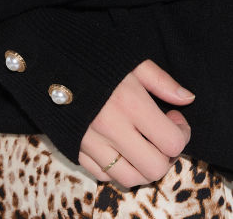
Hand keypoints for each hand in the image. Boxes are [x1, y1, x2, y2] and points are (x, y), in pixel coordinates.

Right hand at [77, 59, 194, 188]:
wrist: (45, 56)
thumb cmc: (93, 54)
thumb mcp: (132, 59)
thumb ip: (162, 81)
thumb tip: (187, 99)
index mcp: (130, 102)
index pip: (172, 142)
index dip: (182, 133)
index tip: (174, 116)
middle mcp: (111, 128)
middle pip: (155, 168)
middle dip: (167, 155)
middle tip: (163, 134)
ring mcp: (91, 143)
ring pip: (130, 179)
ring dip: (144, 166)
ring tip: (144, 143)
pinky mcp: (75, 150)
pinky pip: (104, 176)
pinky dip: (118, 168)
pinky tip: (120, 146)